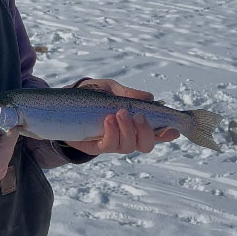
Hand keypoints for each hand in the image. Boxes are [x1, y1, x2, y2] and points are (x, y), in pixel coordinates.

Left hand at [63, 78, 179, 154]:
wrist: (62, 101)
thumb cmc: (91, 93)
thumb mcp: (110, 88)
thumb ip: (128, 93)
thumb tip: (149, 97)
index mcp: (133, 122)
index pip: (155, 133)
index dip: (166, 134)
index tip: (174, 128)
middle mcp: (125, 136)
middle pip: (145, 145)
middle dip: (146, 132)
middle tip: (137, 115)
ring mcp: (111, 143)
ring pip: (128, 147)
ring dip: (126, 130)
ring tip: (118, 113)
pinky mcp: (96, 146)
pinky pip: (108, 146)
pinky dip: (111, 133)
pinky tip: (108, 120)